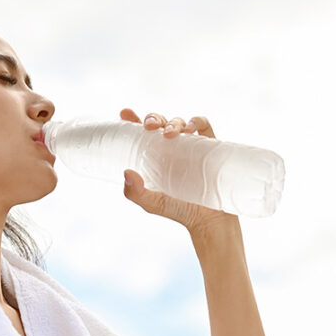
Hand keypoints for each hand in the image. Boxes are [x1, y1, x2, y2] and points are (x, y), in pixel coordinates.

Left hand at [119, 108, 238, 231]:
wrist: (210, 221)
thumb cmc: (179, 211)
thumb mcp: (153, 203)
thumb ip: (136, 193)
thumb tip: (127, 172)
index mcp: (154, 157)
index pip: (141, 134)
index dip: (132, 120)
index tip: (125, 113)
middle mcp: (171, 148)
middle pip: (160, 123)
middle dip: (153, 118)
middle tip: (149, 126)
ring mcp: (190, 146)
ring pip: (179, 122)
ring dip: (173, 122)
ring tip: (169, 134)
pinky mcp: (210, 146)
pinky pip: (204, 126)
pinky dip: (196, 122)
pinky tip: (191, 129)